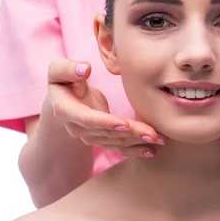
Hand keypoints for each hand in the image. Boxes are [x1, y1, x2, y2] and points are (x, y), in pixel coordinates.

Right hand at [46, 59, 165, 157]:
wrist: (61, 100)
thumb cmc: (63, 79)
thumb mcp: (58, 71)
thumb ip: (67, 69)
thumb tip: (84, 69)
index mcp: (66, 111)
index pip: (87, 119)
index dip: (105, 122)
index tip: (124, 123)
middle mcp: (77, 128)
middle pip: (107, 133)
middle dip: (131, 134)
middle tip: (153, 134)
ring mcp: (90, 136)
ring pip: (116, 142)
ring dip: (138, 142)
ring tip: (161, 140)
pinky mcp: (101, 139)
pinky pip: (119, 147)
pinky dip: (135, 150)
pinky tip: (152, 151)